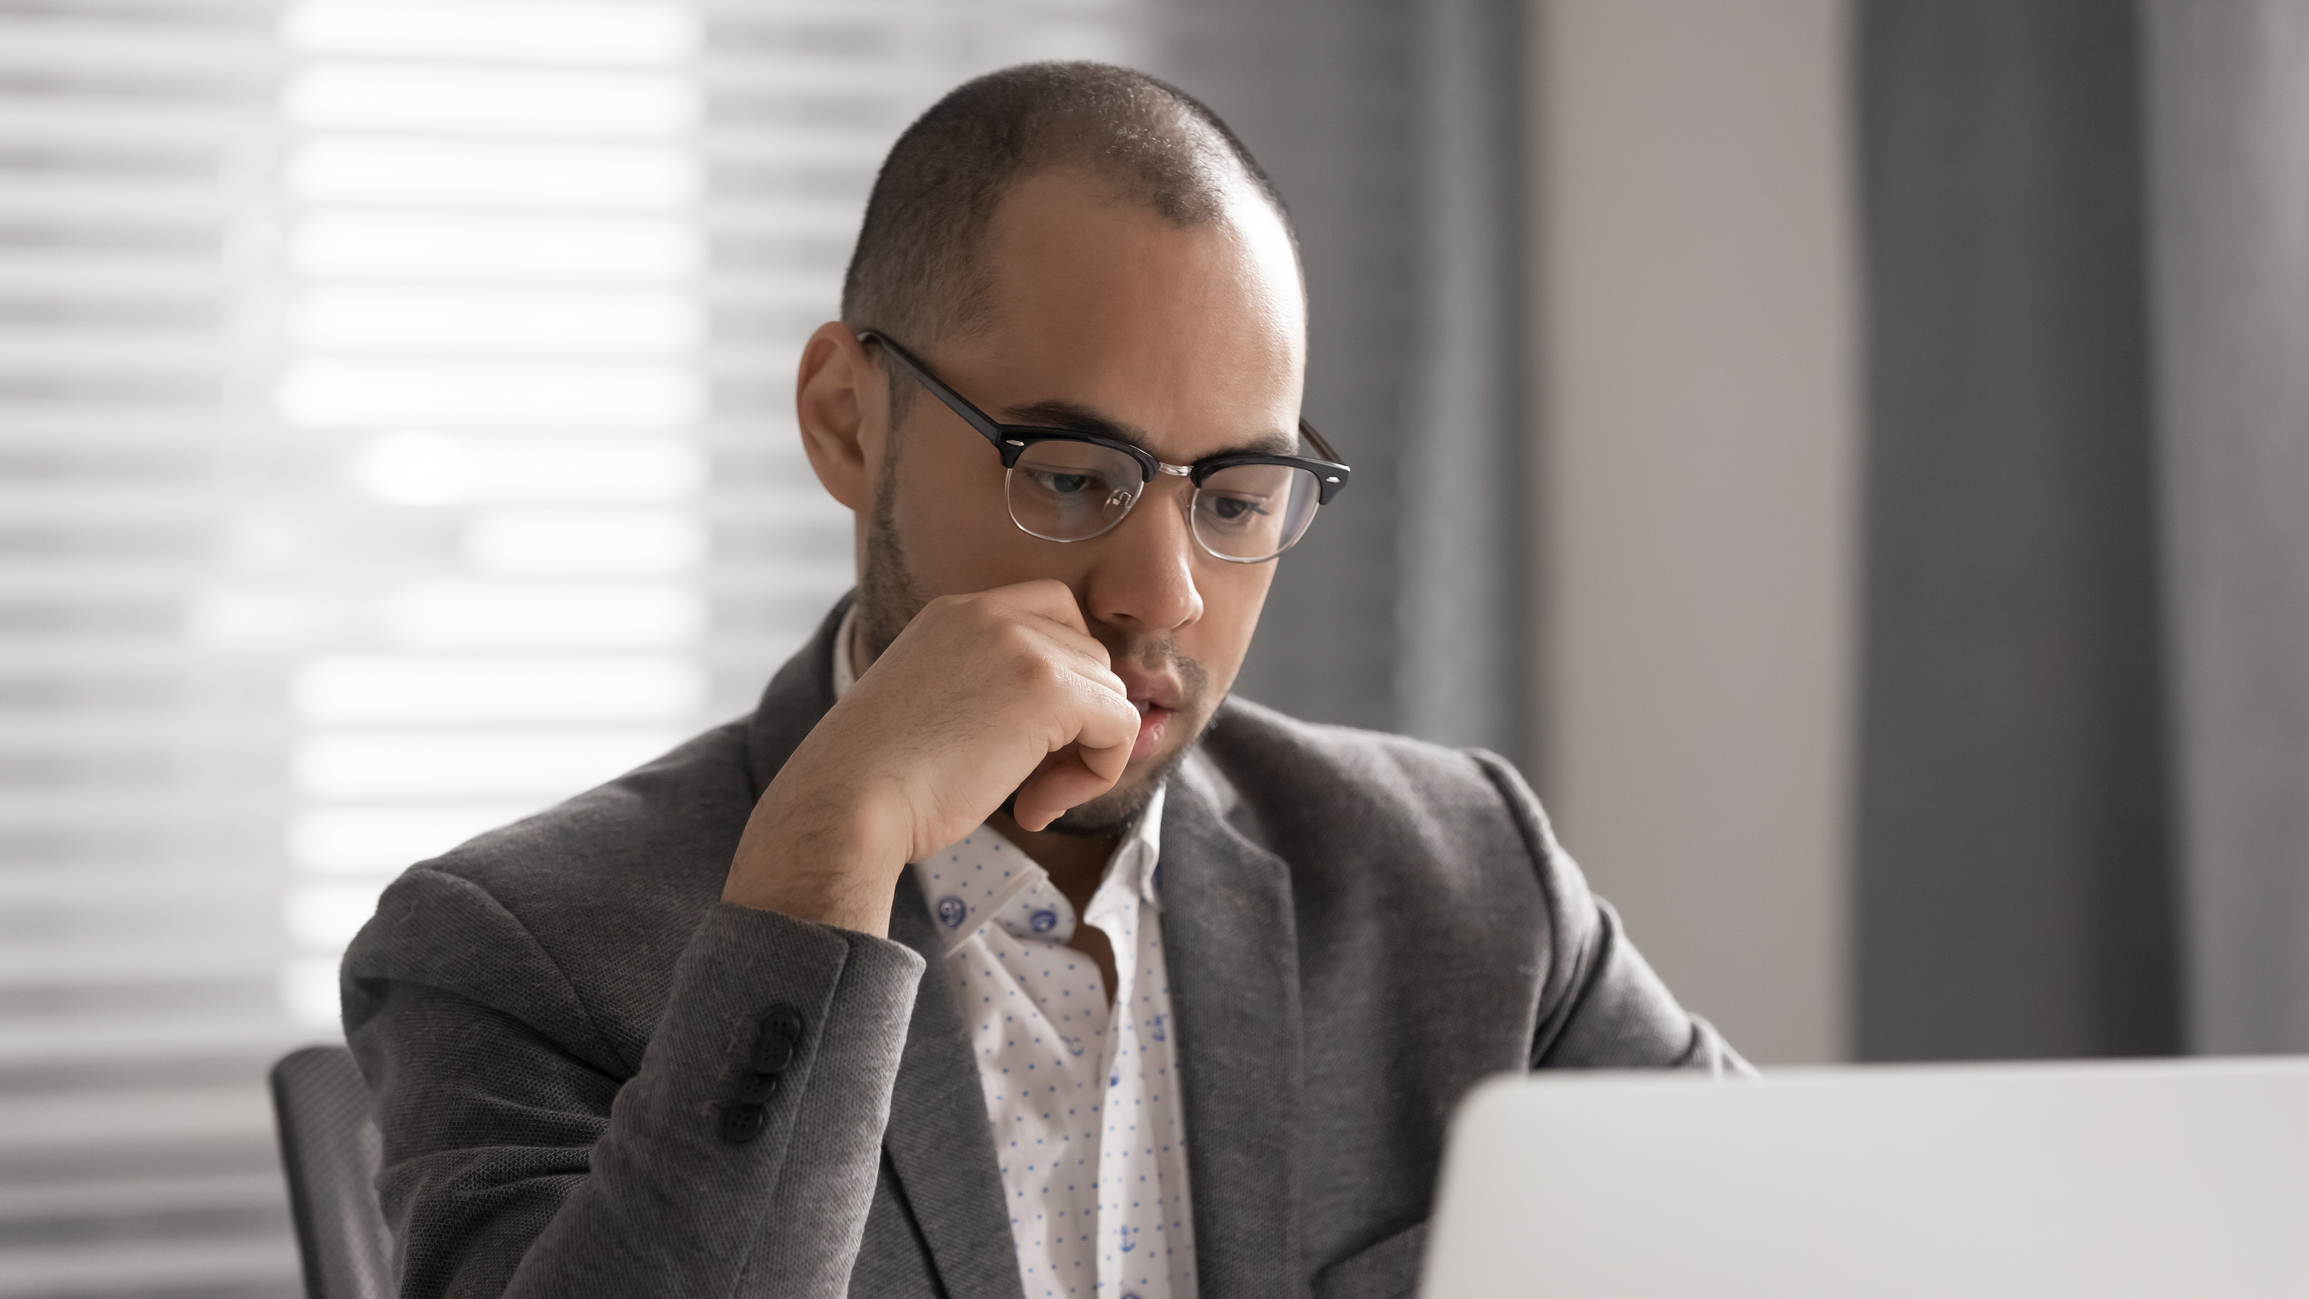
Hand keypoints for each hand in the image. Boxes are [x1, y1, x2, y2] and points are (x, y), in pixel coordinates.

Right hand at [721, 581, 1142, 933]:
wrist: (847, 802)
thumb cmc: (878, 779)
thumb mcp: (935, 705)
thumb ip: (993, 690)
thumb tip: (1078, 720)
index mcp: (958, 612)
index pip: (1056, 612)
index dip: (1067, 677)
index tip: (1032, 738)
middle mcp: (992, 613)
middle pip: (1091, 658)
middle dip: (1076, 727)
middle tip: (1028, 786)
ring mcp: (1022, 646)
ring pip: (1111, 695)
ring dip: (1083, 758)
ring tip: (1028, 803)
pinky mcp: (1049, 689)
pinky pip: (1121, 727)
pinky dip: (1098, 774)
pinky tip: (1038, 810)